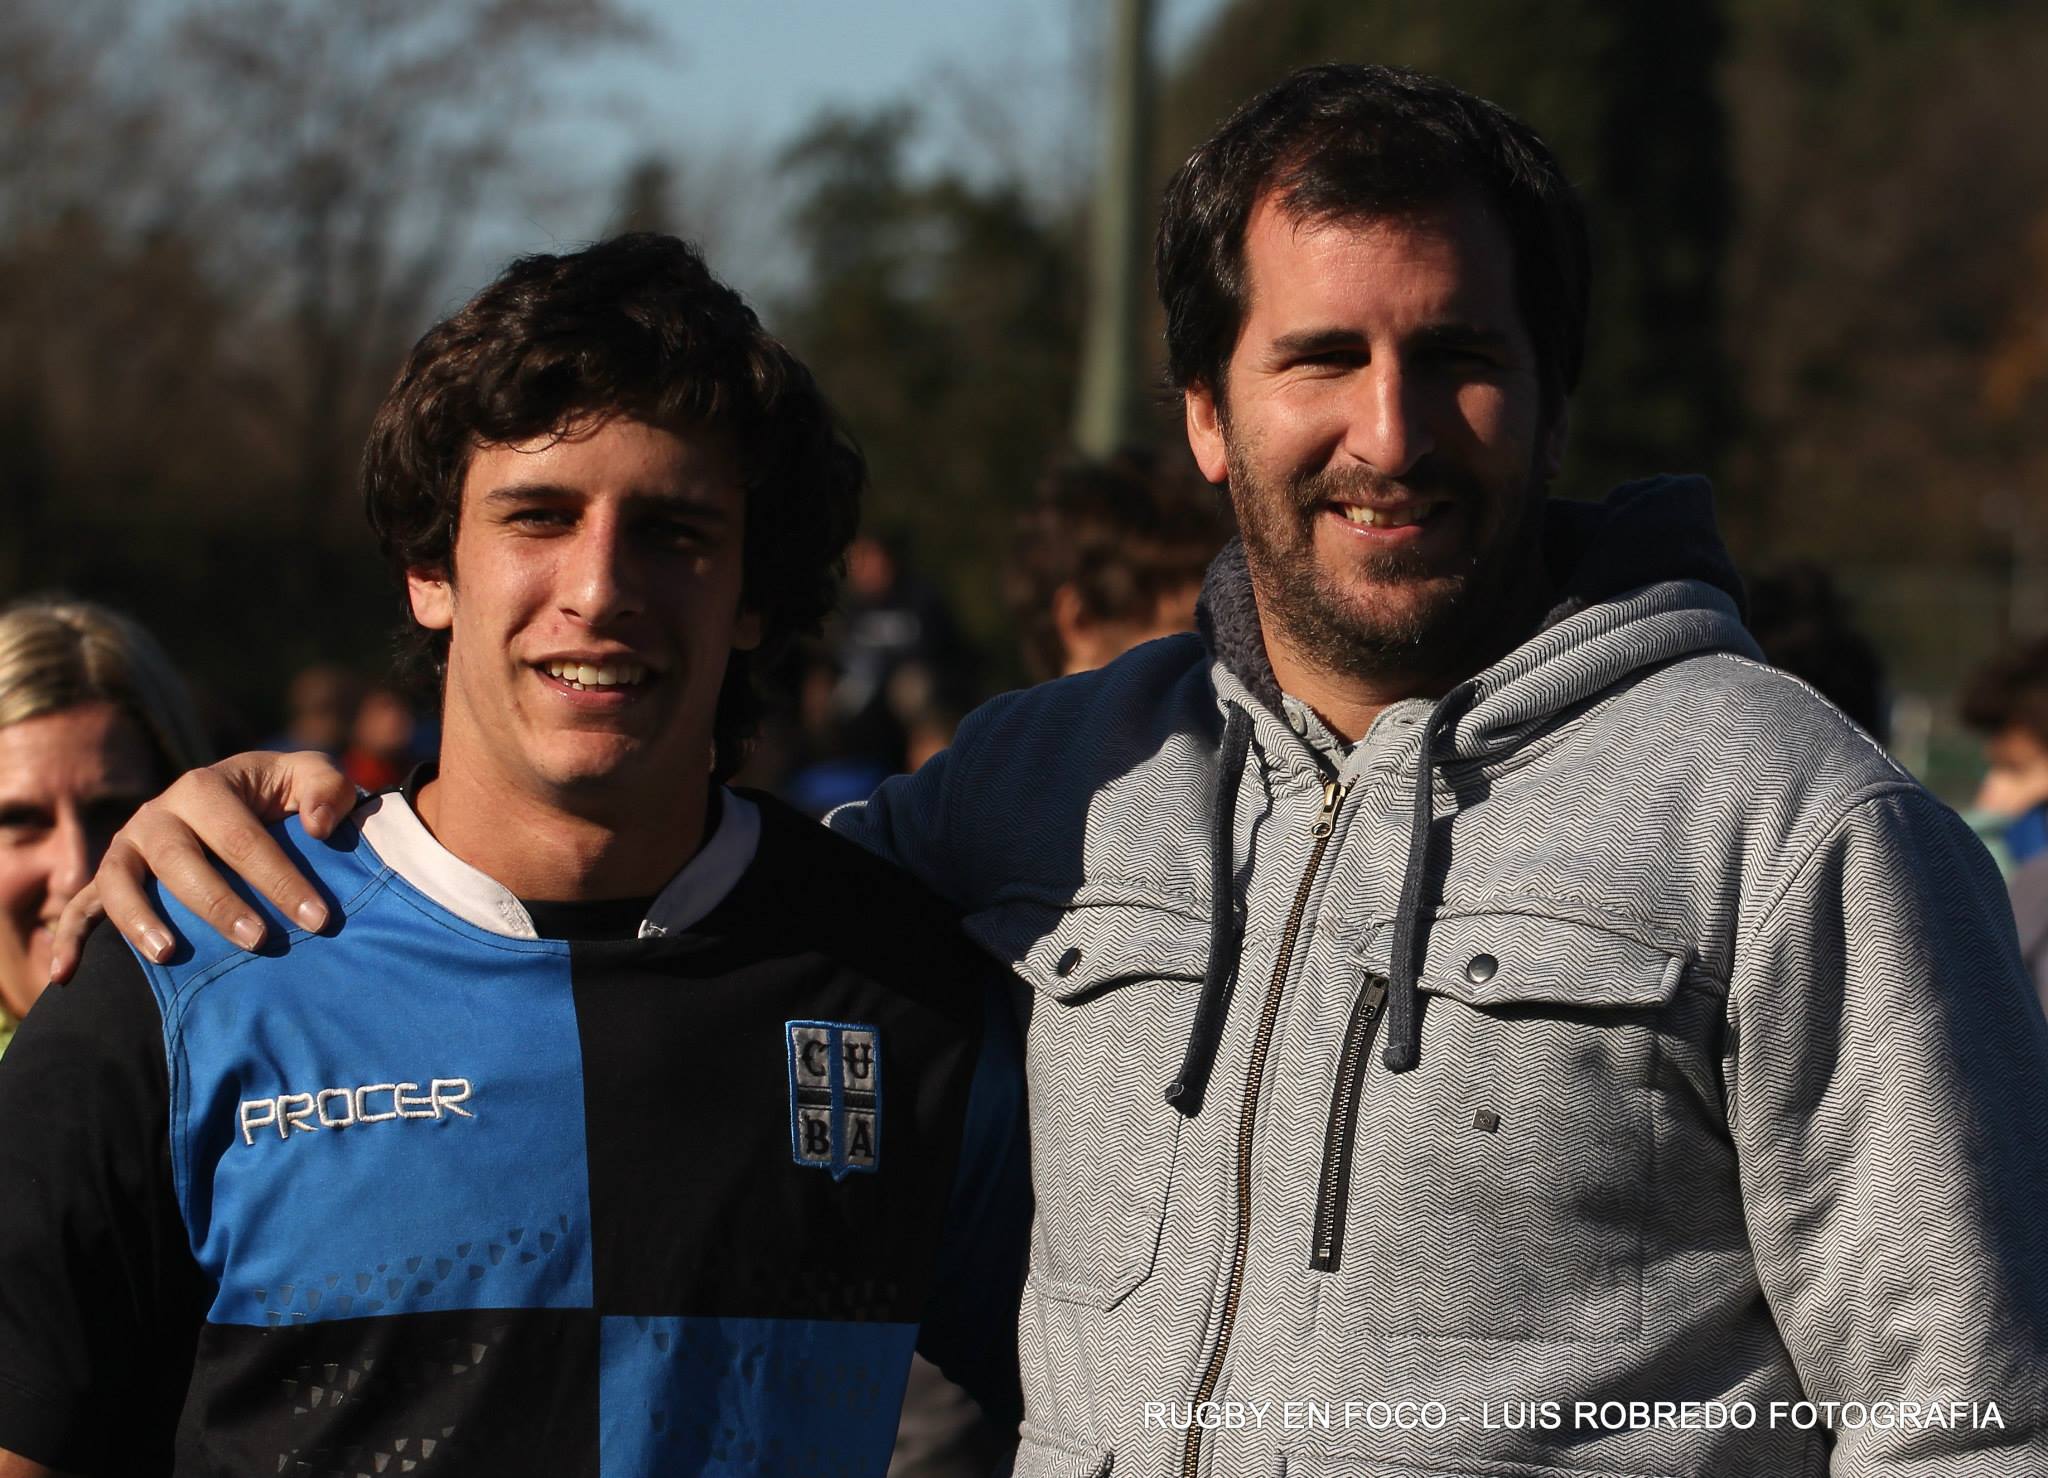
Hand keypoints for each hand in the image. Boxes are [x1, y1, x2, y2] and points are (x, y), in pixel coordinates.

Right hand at [47, 751, 357, 982]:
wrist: (240, 800)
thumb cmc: (279, 796)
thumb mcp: (308, 777)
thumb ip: (326, 789)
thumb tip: (320, 827)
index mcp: (206, 787)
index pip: (243, 837)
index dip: (281, 879)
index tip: (318, 919)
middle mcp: (158, 816)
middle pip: (180, 860)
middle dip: (219, 904)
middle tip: (260, 941)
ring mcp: (129, 848)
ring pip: (120, 881)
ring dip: (140, 919)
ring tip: (169, 956)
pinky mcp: (111, 877)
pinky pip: (80, 907)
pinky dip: (69, 939)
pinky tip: (66, 975)